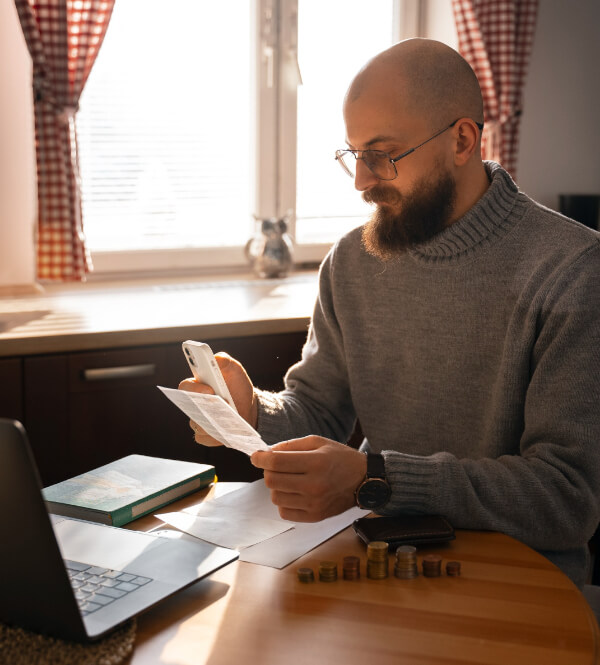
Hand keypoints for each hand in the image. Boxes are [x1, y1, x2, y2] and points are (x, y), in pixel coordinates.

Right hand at [178, 352, 257, 445]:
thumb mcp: (234, 369)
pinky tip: (226, 431)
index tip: (210, 389)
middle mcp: (193, 403)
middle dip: (203, 406)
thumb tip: (215, 358)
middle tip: (219, 405)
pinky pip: (204, 437)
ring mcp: (198, 420)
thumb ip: (224, 360)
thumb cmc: (237, 386)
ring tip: (227, 420)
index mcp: (197, 385)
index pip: (186, 386)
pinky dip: (215, 435)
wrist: (249, 407)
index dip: (195, 388)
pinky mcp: (205, 435)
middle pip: (188, 408)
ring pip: (197, 423)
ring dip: (211, 421)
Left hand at [250, 436, 366, 521]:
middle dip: (268, 471)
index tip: (256, 457)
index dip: (260, 459)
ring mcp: (314, 504)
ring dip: (276, 487)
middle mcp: (314, 485)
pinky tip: (294, 492)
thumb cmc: (339, 458)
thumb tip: (266, 453)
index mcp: (316, 463)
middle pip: (272, 481)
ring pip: (275, 497)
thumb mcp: (318, 442)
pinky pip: (284, 512)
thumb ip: (290, 446)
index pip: (276, 463)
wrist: (363, 480)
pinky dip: (284, 501)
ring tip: (289, 479)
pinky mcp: (315, 517)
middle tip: (276, 466)